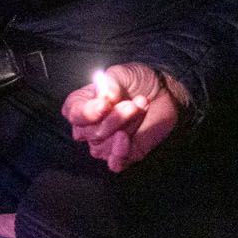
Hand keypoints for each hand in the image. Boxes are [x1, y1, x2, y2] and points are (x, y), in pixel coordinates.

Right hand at [63, 63, 186, 172]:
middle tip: (132, 104)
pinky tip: (126, 138)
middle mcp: (89, 126)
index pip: (74, 115)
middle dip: (114, 118)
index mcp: (81, 104)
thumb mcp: (122, 74)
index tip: (105, 104)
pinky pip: (114, 163)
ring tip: (139, 109)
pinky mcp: (125, 154)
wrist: (163, 92)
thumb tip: (104, 97)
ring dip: (124, 128)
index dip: (87, 112)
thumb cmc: (136, 81)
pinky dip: (118, 153)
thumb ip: (110, 83)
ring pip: (104, 146)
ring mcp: (106, 142)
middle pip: (91, 132)